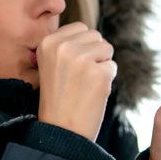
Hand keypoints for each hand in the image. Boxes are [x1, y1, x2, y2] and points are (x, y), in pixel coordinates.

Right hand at [36, 22, 116, 140]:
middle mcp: (63, 47)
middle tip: (79, 77)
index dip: (82, 46)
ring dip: (102, 65)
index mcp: (48, 42)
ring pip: (107, 48)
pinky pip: (112, 67)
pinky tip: (92, 93)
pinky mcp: (99, 73)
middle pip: (95, 36)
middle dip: (94, 54)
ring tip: (85, 84)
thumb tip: (86, 32)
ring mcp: (82, 59)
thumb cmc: (58, 98)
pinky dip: (107, 80)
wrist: (61, 132)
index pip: (80, 27)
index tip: (72, 67)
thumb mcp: (49, 65)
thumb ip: (65, 45)